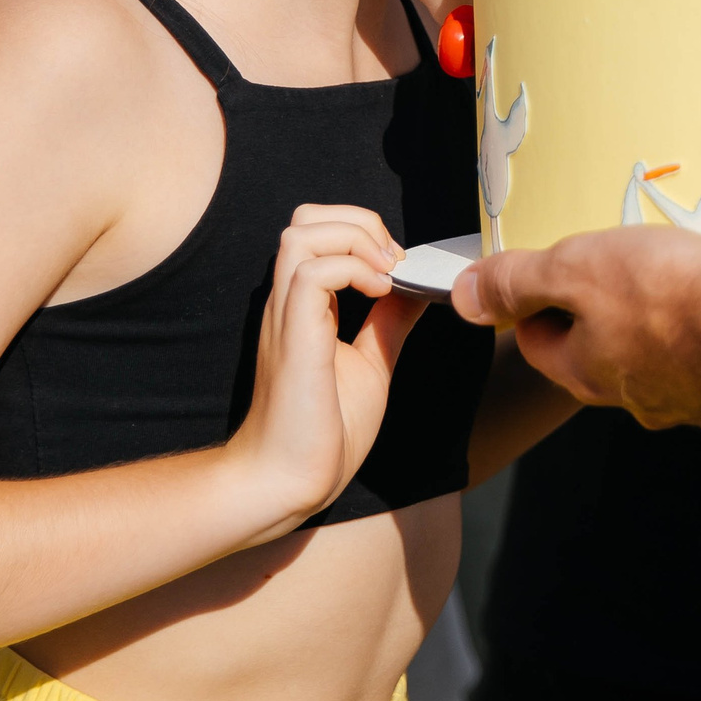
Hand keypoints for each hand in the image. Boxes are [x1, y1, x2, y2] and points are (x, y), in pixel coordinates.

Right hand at [224, 205, 425, 535]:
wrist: (288, 483)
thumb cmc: (323, 434)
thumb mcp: (371, 364)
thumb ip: (388, 324)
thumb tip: (415, 288)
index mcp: (304, 306)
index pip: (320, 230)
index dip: (365, 232)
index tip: (400, 266)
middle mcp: (288, 301)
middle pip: (306, 217)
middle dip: (359, 221)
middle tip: (392, 261)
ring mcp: (285, 315)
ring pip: (302, 231)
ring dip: (355, 240)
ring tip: (385, 275)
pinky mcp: (292, 336)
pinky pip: (310, 272)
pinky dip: (351, 269)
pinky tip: (378, 294)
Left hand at [452, 226, 700, 430]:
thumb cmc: (673, 298)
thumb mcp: (576, 269)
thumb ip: (517, 281)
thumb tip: (463, 295)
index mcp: (582, 371)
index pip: (534, 337)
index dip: (538, 295)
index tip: (559, 262)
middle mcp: (628, 397)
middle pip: (593, 347)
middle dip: (599, 306)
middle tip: (620, 260)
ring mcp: (684, 398)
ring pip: (649, 354)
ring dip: (653, 318)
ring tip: (673, 272)